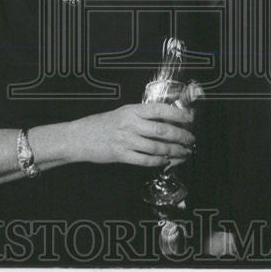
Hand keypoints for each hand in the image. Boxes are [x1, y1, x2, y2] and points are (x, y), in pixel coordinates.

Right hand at [69, 102, 195, 166]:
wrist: (79, 137)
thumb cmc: (102, 124)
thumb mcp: (122, 113)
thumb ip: (141, 115)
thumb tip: (166, 118)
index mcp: (131, 110)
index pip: (160, 109)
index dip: (177, 114)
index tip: (190, 118)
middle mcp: (130, 124)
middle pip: (162, 130)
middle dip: (181, 136)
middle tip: (191, 139)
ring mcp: (126, 140)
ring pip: (157, 147)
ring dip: (174, 151)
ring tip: (184, 152)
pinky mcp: (121, 155)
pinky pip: (145, 160)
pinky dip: (159, 162)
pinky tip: (166, 161)